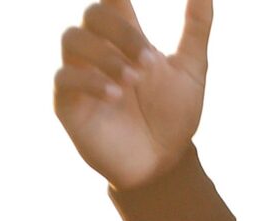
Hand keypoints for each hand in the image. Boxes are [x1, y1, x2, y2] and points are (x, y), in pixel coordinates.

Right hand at [55, 0, 212, 189]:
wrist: (163, 165)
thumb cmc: (174, 117)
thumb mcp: (191, 70)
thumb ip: (197, 28)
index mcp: (126, 35)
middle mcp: (100, 49)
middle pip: (93, 13)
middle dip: (121, 32)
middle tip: (149, 61)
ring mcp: (81, 73)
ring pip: (72, 38)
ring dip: (104, 55)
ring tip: (133, 80)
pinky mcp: (68, 103)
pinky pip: (64, 78)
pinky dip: (90, 82)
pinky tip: (116, 95)